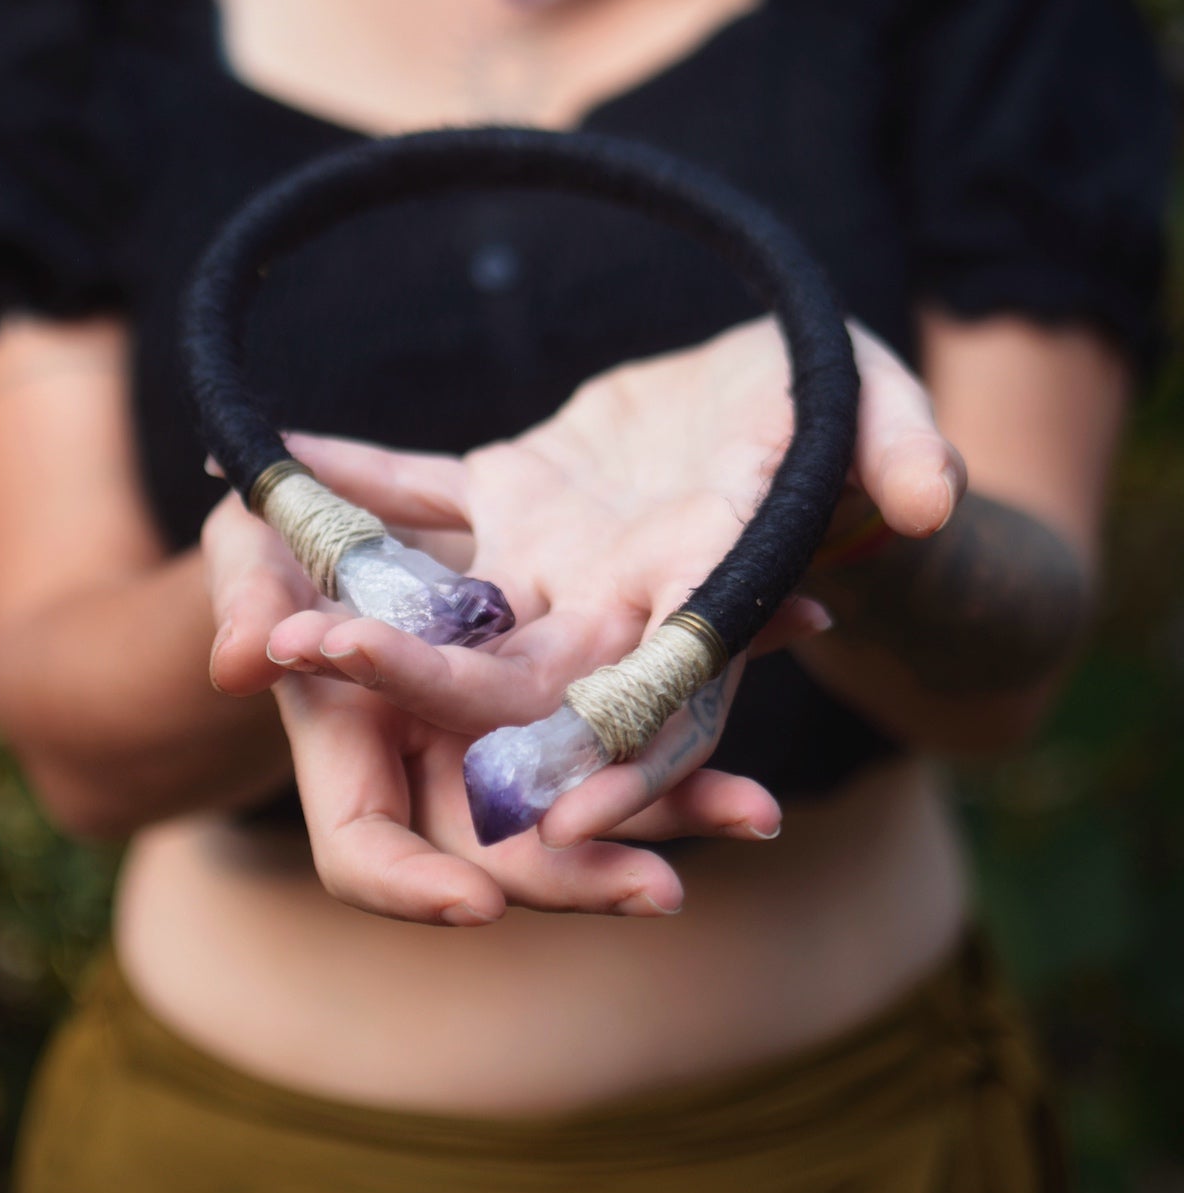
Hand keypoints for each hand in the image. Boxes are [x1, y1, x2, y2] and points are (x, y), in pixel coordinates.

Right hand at [203, 479, 772, 925]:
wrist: (336, 530)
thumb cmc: (275, 549)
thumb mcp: (252, 557)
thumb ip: (245, 604)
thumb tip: (240, 660)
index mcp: (353, 753)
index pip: (368, 855)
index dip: (416, 889)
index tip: (477, 905)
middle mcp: (439, 764)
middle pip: (505, 854)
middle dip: (580, 874)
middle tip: (663, 893)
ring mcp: (511, 733)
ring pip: (591, 791)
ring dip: (677, 804)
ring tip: (762, 814)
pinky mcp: (572, 677)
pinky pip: (638, 697)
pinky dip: (704, 668)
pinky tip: (797, 625)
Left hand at [260, 318, 963, 892]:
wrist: (783, 377)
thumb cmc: (852, 393)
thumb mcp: (885, 403)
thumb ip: (903, 448)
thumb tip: (933, 498)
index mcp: (715, 601)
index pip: (665, 710)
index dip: (608, 768)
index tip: (525, 815)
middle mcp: (619, 605)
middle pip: (519, 677)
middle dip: (416, 679)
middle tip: (302, 652)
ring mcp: (554, 554)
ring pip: (446, 602)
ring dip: (353, 599)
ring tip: (260, 601)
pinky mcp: (514, 492)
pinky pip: (418, 495)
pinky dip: (346, 479)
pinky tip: (258, 456)